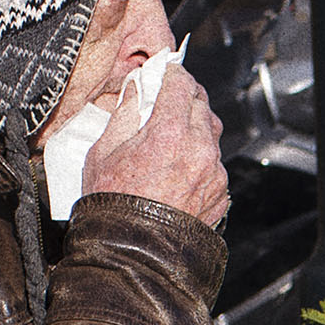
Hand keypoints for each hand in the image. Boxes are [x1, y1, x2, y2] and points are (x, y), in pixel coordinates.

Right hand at [82, 59, 226, 227]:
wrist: (134, 252)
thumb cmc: (113, 204)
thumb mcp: (103, 150)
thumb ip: (124, 113)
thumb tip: (138, 90)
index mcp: (169, 131)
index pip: (181, 83)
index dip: (173, 73)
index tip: (166, 72)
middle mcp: (199, 149)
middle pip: (202, 104)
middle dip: (187, 96)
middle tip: (169, 98)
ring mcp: (214, 173)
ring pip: (212, 133)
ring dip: (196, 126)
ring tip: (174, 133)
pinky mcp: (221, 193)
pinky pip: (216, 164)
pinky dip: (203, 157)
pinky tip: (181, 165)